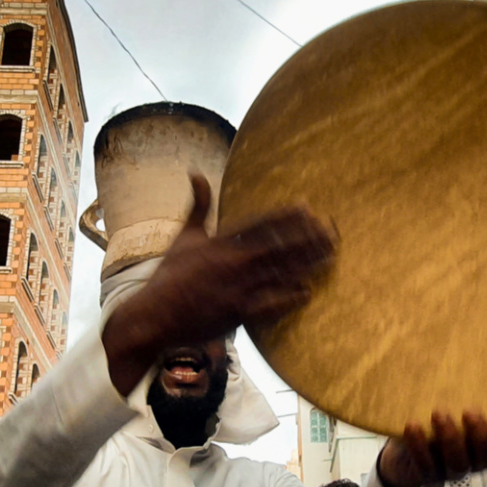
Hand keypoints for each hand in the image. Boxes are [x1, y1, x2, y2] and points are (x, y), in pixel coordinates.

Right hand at [103, 173, 334, 394]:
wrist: (154, 314)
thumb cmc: (169, 275)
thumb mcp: (184, 235)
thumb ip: (198, 204)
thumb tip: (195, 172)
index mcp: (220, 242)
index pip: (261, 224)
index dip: (286, 216)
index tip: (308, 208)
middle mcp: (231, 262)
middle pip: (278, 246)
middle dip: (306, 238)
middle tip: (332, 231)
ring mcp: (235, 288)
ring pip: (279, 273)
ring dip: (306, 264)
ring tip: (330, 256)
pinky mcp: (235, 314)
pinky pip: (268, 305)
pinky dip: (288, 298)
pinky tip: (308, 291)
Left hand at [377, 411, 486, 486]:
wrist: (404, 447)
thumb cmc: (439, 416)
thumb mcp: (458, 402)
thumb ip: (476, 391)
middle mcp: (476, 460)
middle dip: (482, 436)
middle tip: (470, 411)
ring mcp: (452, 470)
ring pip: (458, 463)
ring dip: (451, 439)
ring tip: (439, 413)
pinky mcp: (427, 475)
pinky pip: (426, 466)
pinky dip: (419, 446)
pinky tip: (412, 425)